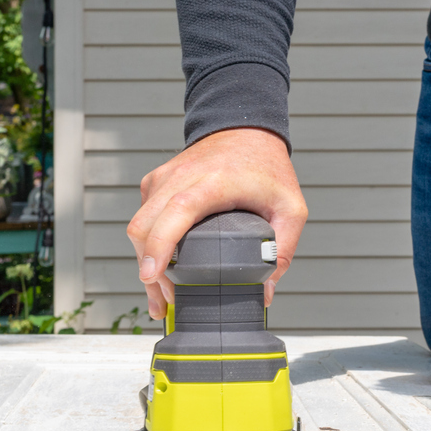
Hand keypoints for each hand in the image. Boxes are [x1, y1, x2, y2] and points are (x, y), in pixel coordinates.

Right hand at [126, 128, 307, 318]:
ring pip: (139, 225)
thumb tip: (265, 292)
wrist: (246, 128)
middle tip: (166, 301)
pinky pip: (143, 217)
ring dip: (144, 262)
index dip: (159, 246)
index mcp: (214, 182)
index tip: (152, 276)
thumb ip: (283, 250)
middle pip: (145, 226)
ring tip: (160, 295)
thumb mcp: (290, 208)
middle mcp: (181, 177)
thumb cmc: (268, 166)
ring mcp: (165, 178)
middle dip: (149, 269)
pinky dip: (146, 244)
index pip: (176, 212)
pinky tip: (159, 266)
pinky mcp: (157, 182)